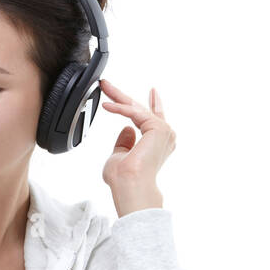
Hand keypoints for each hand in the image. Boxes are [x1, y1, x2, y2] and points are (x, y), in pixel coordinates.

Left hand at [98, 79, 176, 193]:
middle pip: (142, 110)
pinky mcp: (157, 127)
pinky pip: (134, 112)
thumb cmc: (125, 179)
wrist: (130, 185)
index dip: (153, 103)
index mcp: (158, 143)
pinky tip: (107, 105)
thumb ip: (124, 143)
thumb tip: (127, 129)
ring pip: (136, 108)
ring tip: (104, 87)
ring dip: (118, 98)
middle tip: (108, 84)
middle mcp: (164, 136)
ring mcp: (163, 131)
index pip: (154, 119)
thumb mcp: (120, 157)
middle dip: (123, 96)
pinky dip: (119, 108)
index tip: (153, 92)